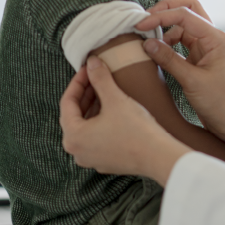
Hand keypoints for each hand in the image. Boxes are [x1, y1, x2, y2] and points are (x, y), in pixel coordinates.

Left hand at [59, 57, 189, 185]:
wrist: (158, 156)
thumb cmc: (135, 130)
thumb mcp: (115, 99)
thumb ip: (100, 78)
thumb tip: (91, 62)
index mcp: (73, 136)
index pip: (67, 102)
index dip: (78, 82)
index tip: (88, 69)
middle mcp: (77, 151)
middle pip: (75, 115)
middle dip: (85, 94)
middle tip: (96, 77)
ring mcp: (91, 158)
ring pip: (86, 127)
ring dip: (93, 108)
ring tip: (105, 91)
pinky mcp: (105, 161)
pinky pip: (96, 138)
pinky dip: (101, 122)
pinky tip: (114, 111)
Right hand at [134, 6, 224, 151]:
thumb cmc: (223, 103)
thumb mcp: (192, 81)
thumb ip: (169, 60)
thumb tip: (147, 43)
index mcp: (217, 39)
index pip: (185, 15)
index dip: (160, 16)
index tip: (140, 25)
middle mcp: (214, 39)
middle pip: (189, 11)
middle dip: (166, 11)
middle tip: (144, 19)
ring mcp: (209, 49)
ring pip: (185, 28)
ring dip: (166, 30)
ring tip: (148, 41)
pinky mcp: (204, 60)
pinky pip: (184, 44)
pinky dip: (170, 44)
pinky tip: (158, 53)